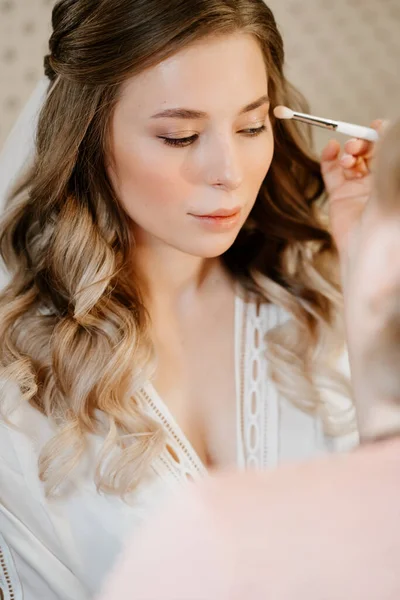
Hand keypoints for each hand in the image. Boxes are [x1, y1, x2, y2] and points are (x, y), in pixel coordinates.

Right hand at [320, 120, 383, 260]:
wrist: (370, 248)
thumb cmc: (389, 216)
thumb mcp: (392, 177)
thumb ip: (389, 153)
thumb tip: (386, 126)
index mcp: (393, 178)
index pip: (387, 150)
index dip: (382, 135)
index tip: (377, 127)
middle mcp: (379, 182)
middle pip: (370, 151)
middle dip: (363, 142)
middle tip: (358, 145)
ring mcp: (359, 189)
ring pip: (351, 159)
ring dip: (348, 150)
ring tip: (348, 155)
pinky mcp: (339, 197)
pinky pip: (331, 172)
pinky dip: (329, 157)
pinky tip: (331, 149)